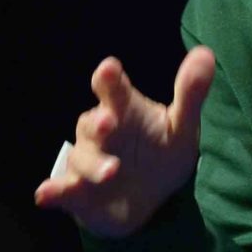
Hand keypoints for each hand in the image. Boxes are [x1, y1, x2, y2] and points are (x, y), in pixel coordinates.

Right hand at [33, 46, 215, 238]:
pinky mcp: (78, 192)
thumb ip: (190, 93)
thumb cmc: (160, 150)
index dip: (109, 79)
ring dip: (93, 164)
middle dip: (98, 122)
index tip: (108, 68)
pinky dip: (54, 191)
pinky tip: (45, 194)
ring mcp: (87, 161)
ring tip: (112, 171)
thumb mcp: (181, 126)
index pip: (112, 88)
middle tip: (109, 121)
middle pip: (92, 122)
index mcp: (123, 109)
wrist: (148, 198)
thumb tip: (206, 53)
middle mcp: (100, 131)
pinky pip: (62, 190)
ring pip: (82, 158)